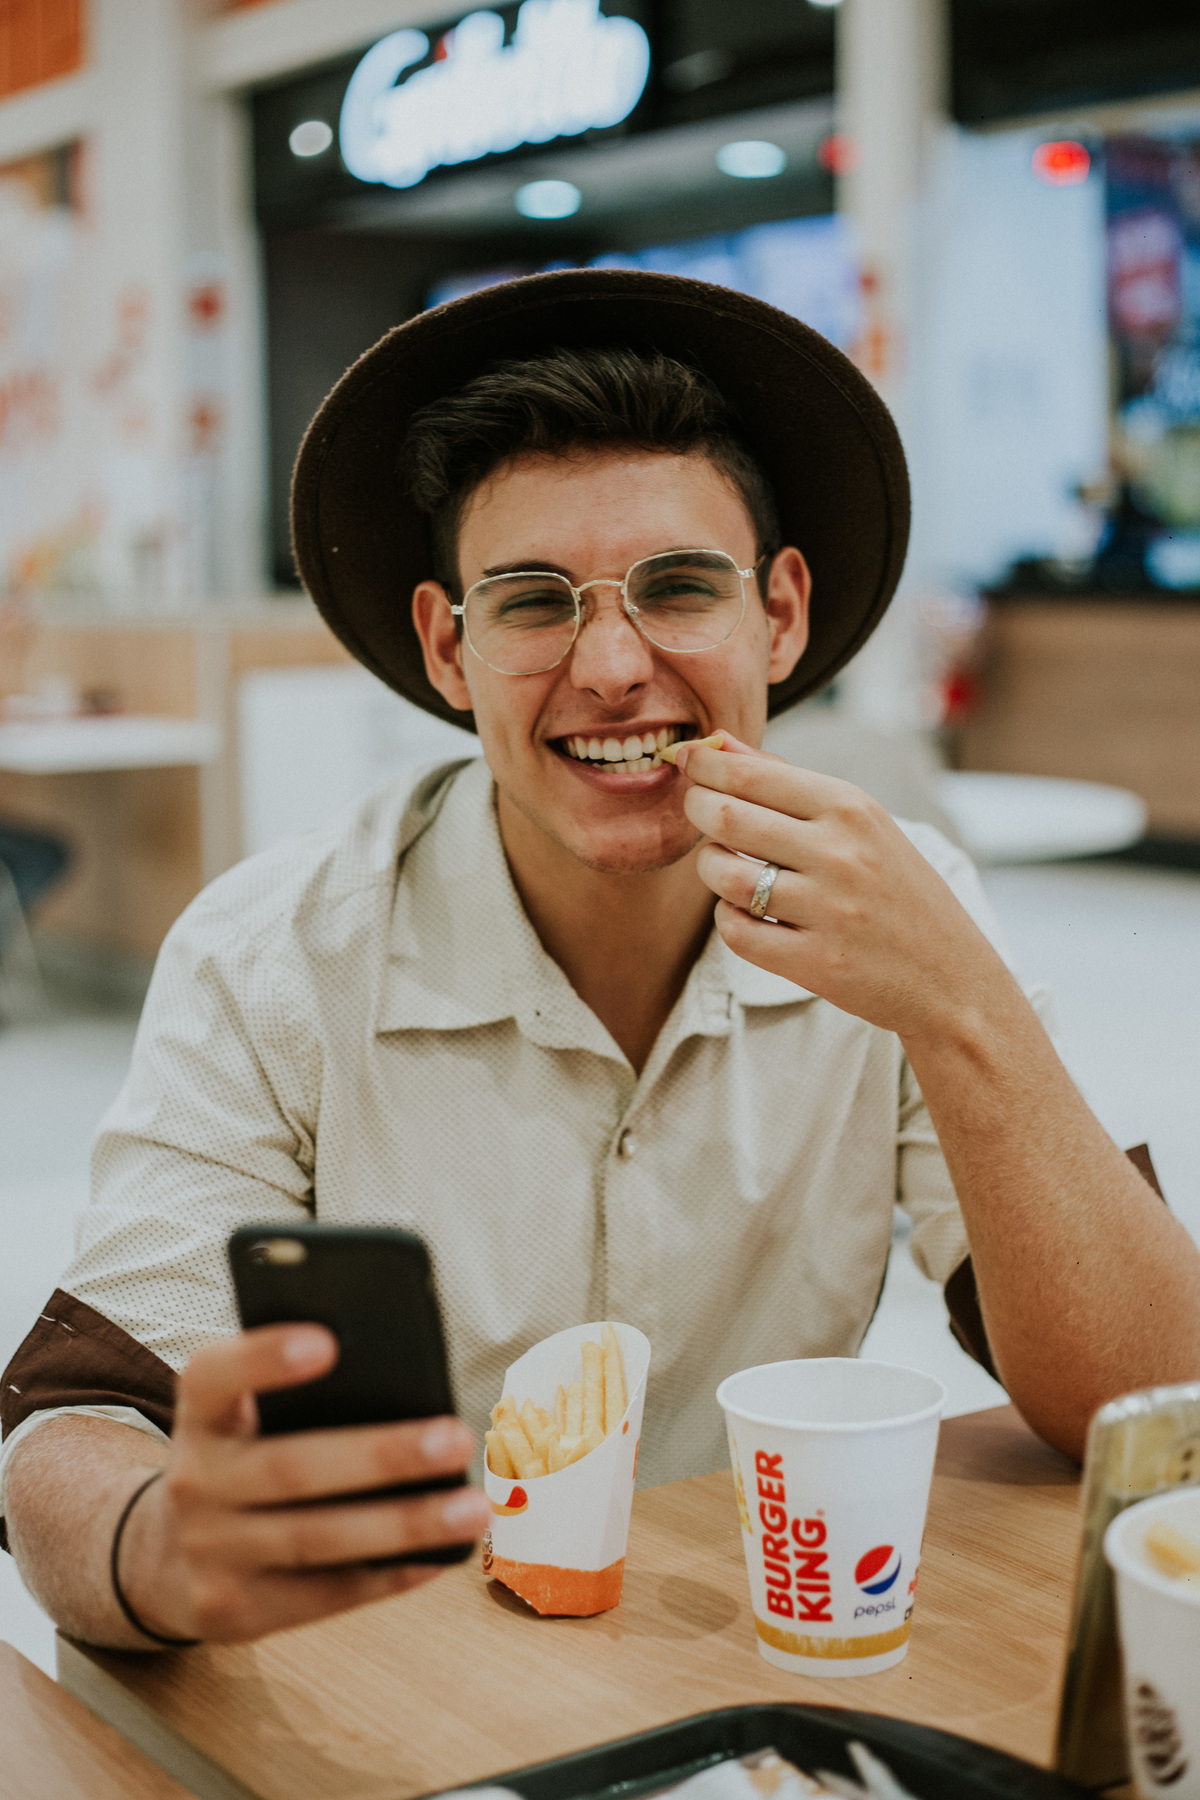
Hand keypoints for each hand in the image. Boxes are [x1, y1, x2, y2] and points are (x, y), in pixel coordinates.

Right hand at [119, 1325, 489, 1644]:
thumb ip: (298, 1395)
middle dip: (382, 1455)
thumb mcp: (243, 1417)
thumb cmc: (241, 1459)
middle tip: (457, 1438)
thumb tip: (405, 1383)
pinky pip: (323, 1595)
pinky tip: (439, 1557)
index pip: (215, 1376)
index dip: (265, 1358)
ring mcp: (210, 1552)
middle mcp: (194, 1481)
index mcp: (201, 1415)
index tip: (329, 1341)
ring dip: (403, 1524)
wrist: (166, 1557)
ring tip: (472, 1509)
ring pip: (316, 1539)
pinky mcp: (233, 1611)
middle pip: (291, 1468)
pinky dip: (386, 1576)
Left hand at [677, 731, 1014, 1042]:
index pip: (753, 774)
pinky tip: (742, 911)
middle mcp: (840, 853)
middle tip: (694, 810)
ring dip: (709, 867)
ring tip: (721, 865)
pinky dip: (727, 919)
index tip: (688, 765)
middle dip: (696, 809)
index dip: (705, 768)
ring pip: (724, 875)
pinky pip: (736, 931)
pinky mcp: (814, 962)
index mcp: (851, 808)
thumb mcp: (861, 822)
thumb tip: (718, 742)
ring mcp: (827, 910)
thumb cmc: (898, 889)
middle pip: (727, 817)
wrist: (950, 976)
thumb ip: (785, 779)